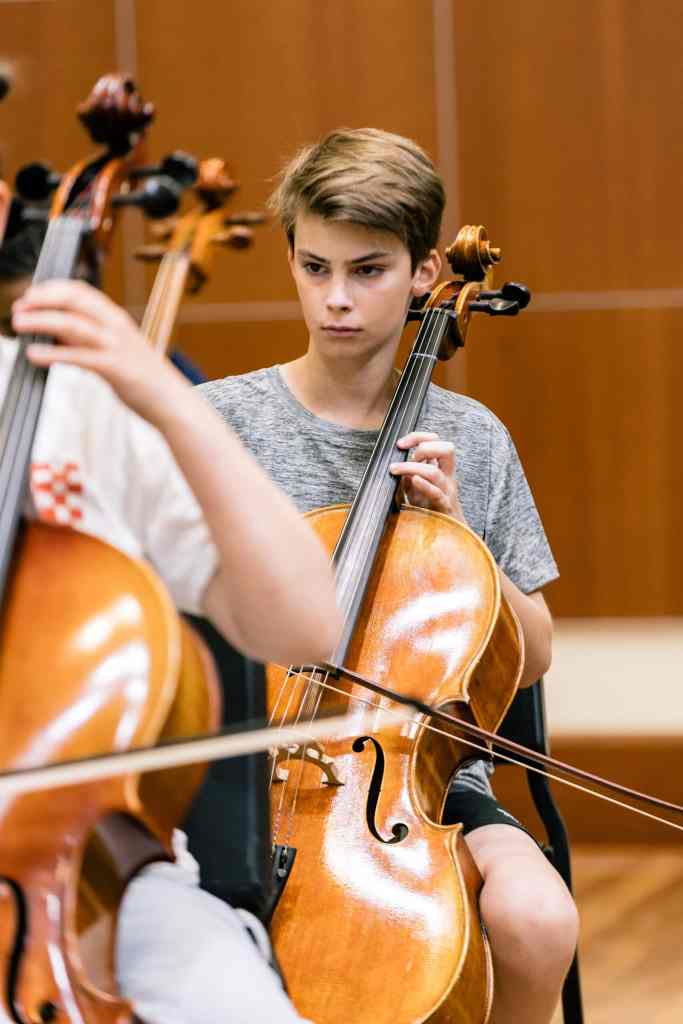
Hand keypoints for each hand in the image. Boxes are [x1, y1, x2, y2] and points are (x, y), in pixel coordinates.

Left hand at [11, 279, 186, 425]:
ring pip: (72, 324)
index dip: (51, 289)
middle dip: (42, 299)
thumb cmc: (142, 376)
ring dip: (41, 320)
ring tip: (18, 323)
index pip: (80, 290)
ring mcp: (116, 346)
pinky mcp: (115, 369)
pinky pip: (78, 357)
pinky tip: (34, 354)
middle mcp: (116, 326)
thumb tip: (54, 330)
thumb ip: (85, 338)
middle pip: (74, 299)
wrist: (171, 401)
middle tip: (19, 306)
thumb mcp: (114, 349)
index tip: (29, 296)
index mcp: (116, 318)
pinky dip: (53, 353)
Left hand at [390, 431, 465, 519]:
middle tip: (407, 455)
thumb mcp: (416, 486)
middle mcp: (447, 477)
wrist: (446, 533)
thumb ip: (409, 472)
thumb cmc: (429, 508)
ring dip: (412, 467)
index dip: (418, 437)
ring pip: (434, 472)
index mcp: (443, 468)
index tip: (400, 444)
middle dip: (425, 446)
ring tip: (395, 470)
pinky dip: (424, 485)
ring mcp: (446, 492)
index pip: (436, 441)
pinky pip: (436, 493)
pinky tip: (413, 480)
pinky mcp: (442, 507)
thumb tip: (394, 460)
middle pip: (447, 449)